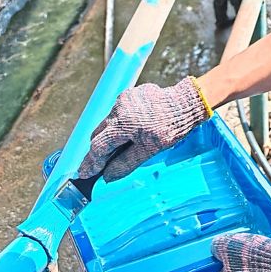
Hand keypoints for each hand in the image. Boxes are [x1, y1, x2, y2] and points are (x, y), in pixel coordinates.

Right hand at [76, 77, 207, 183]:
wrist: (186, 103)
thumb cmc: (171, 127)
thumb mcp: (149, 150)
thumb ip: (125, 163)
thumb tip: (107, 177)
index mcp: (123, 123)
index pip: (98, 146)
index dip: (91, 162)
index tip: (84, 174)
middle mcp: (119, 108)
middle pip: (99, 134)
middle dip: (99, 150)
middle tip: (98, 167)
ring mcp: (124, 99)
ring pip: (108, 123)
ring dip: (110, 136)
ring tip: (118, 150)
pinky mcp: (130, 94)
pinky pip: (118, 113)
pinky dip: (120, 125)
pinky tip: (131, 133)